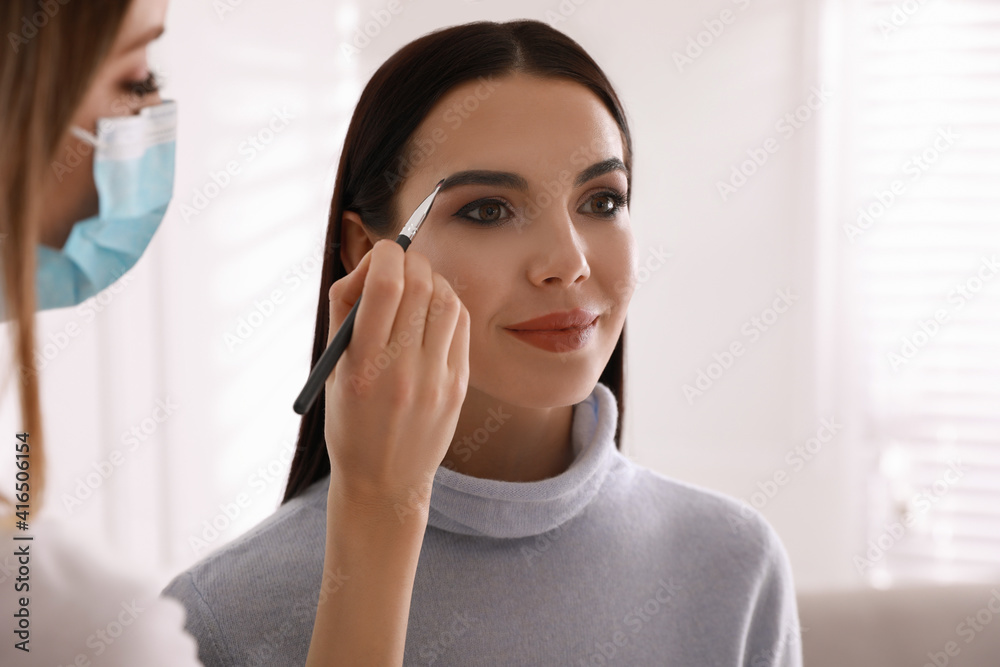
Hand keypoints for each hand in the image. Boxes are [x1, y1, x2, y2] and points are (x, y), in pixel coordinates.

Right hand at [322, 239, 469, 516]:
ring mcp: (437, 380)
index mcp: (362, 366)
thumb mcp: (332, 368)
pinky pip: (461, 326)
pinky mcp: (458, 386)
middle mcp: (403, 372)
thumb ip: (346, 311)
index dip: (386, 255)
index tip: (382, 253)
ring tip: (417, 286)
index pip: (386, 285)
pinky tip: (433, 311)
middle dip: (410, 261)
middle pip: (421, 285)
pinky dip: (447, 305)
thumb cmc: (349, 419)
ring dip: (432, 280)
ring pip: (447, 300)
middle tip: (401, 261)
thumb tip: (373, 263)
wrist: (384, 481)